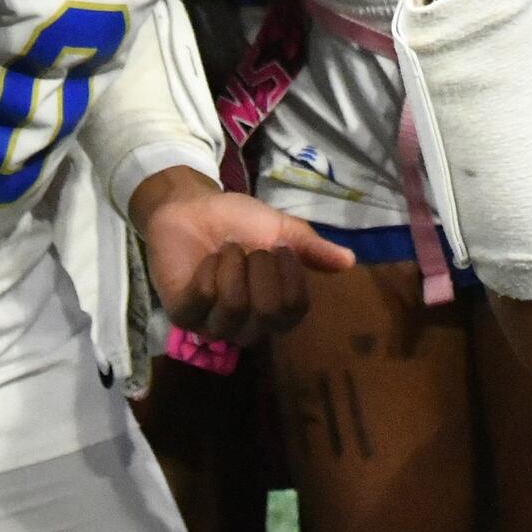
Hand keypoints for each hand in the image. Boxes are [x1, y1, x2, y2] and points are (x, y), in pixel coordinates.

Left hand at [134, 171, 354, 348]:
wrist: (192, 205)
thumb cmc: (237, 222)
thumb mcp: (280, 230)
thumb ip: (311, 249)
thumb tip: (349, 261)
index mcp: (272, 310)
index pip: (294, 312)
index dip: (291, 277)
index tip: (281, 248)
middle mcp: (245, 325)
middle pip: (268, 314)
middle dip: (263, 269)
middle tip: (251, 249)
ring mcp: (211, 323)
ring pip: (235, 307)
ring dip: (234, 266)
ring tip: (226, 249)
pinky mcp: (182, 313)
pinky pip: (204, 298)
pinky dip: (211, 269)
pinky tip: (207, 258)